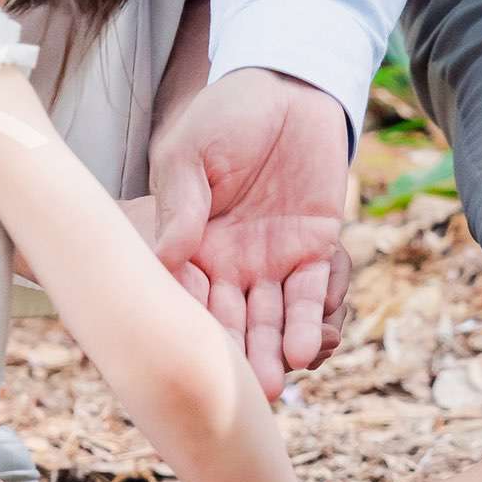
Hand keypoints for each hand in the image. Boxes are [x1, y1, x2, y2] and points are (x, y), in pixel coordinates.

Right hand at [147, 67, 356, 397]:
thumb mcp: (190, 151)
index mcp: (187, 244)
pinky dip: (309, 318)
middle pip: (228, 319)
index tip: (184, 360)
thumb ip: (181, 201)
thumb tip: (168, 253)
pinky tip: (306, 346)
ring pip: (269, 316)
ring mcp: (270, 260)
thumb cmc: (226, 115)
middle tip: (239, 395)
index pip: (183, 294)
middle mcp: (226, 263)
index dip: (186, 325)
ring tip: (276, 383)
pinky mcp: (313, 249)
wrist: (289, 87)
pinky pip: (311, 291)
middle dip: (234, 356)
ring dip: (271, 350)